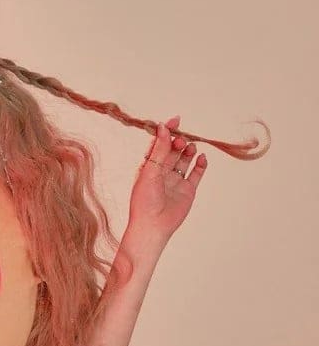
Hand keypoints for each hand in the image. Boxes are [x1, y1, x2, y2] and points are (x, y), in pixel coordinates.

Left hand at [128, 114, 206, 241]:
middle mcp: (162, 172)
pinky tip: (202, 157)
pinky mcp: (187, 190)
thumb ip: (158, 149)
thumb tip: (162, 127)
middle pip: (173, 150)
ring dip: (189, 151)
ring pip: (185, 160)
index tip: (175, 120)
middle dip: (178, 142)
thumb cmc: (144, 201)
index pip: (158, 144)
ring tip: (191, 148)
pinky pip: (196, 173)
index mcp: (148, 167)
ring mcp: (175, 181)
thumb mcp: (149, 171)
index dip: (166, 131)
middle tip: (181, 140)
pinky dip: (200, 164)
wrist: (153, 225)